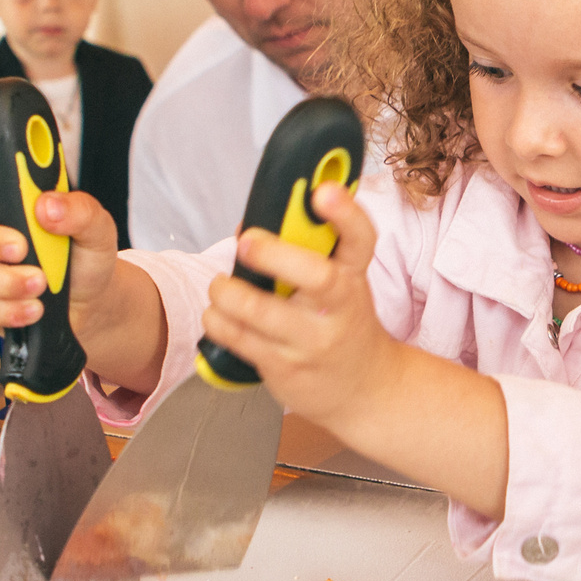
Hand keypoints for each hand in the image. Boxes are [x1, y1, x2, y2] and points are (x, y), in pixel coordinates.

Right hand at [0, 147, 166, 389]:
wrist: (89, 301)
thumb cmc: (85, 255)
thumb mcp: (97, 227)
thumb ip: (80, 209)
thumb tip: (49, 205)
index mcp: (4, 192)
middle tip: (20, 248)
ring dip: (5, 280)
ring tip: (41, 284)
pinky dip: (8, 308)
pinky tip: (33, 307)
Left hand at [202, 182, 399, 427]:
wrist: (363, 389)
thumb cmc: (343, 324)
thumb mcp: (342, 286)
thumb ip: (307, 254)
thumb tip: (247, 226)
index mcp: (354, 278)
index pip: (360, 239)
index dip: (346, 213)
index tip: (324, 191)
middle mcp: (338, 309)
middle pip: (317, 276)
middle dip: (274, 255)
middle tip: (246, 242)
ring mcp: (312, 342)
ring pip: (262, 312)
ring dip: (228, 293)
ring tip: (219, 285)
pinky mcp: (285, 368)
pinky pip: (240, 340)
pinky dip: (218, 321)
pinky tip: (217, 313)